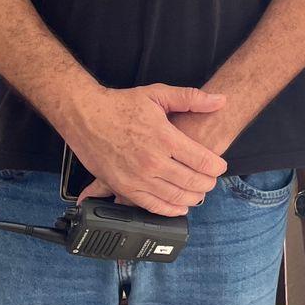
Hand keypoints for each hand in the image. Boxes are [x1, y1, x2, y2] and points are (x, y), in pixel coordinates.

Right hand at [62, 85, 228, 215]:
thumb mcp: (157, 94)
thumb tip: (219, 100)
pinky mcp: (123, 187)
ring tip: (199, 192)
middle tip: (211, 180)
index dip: (216, 166)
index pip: (202, 160)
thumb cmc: (120, 105)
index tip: (220, 166)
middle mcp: (153, 161)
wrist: (85, 116)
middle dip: (207, 183)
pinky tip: (179, 206)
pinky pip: (152, 206)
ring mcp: (138, 177)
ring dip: (192, 197)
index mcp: (165, 138)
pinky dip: (170, 209)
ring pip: (175, 196)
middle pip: (192, 181)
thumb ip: (191, 98)